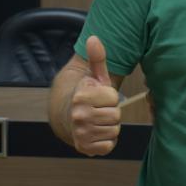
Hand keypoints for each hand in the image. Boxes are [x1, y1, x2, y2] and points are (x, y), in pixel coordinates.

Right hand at [69, 36, 120, 155]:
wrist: (70, 117)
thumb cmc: (89, 95)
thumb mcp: (95, 76)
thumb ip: (98, 58)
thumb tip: (94, 38)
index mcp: (82, 96)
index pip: (113, 98)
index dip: (111, 98)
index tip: (100, 97)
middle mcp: (78, 115)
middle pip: (115, 116)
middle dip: (112, 113)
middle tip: (101, 110)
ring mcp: (80, 132)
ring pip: (114, 131)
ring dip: (110, 127)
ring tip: (99, 121)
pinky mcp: (84, 147)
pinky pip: (109, 146)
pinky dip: (107, 141)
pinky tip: (98, 133)